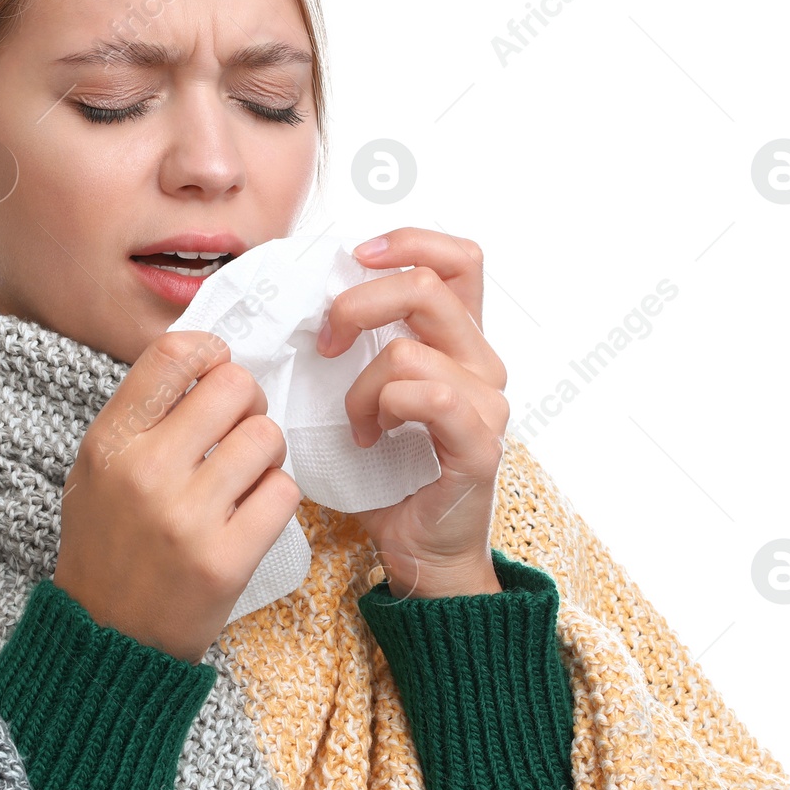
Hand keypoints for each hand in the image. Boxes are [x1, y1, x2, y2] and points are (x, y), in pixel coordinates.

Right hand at [54, 329, 303, 661]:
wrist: (108, 638)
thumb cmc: (108, 544)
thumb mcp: (97, 470)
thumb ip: (143, 417)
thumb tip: (207, 362)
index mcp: (110, 442)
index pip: (172, 355)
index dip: (210, 351)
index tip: (216, 368)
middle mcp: (147, 471)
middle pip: (233, 387)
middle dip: (247, 403)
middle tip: (238, 429)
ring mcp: (188, 516)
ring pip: (267, 437)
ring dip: (265, 453)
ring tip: (244, 477)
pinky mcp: (227, 558)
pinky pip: (284, 491)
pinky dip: (275, 498)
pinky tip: (251, 513)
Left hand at [317, 227, 509, 597]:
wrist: (418, 548)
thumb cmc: (385, 471)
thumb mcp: (364, 389)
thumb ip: (356, 343)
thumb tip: (301, 296)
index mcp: (459, 340)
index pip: (459, 258)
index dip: (409, 241)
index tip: (358, 256)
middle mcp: (481, 363)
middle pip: (427, 285)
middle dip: (357, 303)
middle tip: (325, 344)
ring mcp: (487, 403)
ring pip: (409, 350)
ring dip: (361, 385)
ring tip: (355, 421)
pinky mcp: (480, 444)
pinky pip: (429, 398)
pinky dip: (385, 410)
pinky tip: (371, 437)